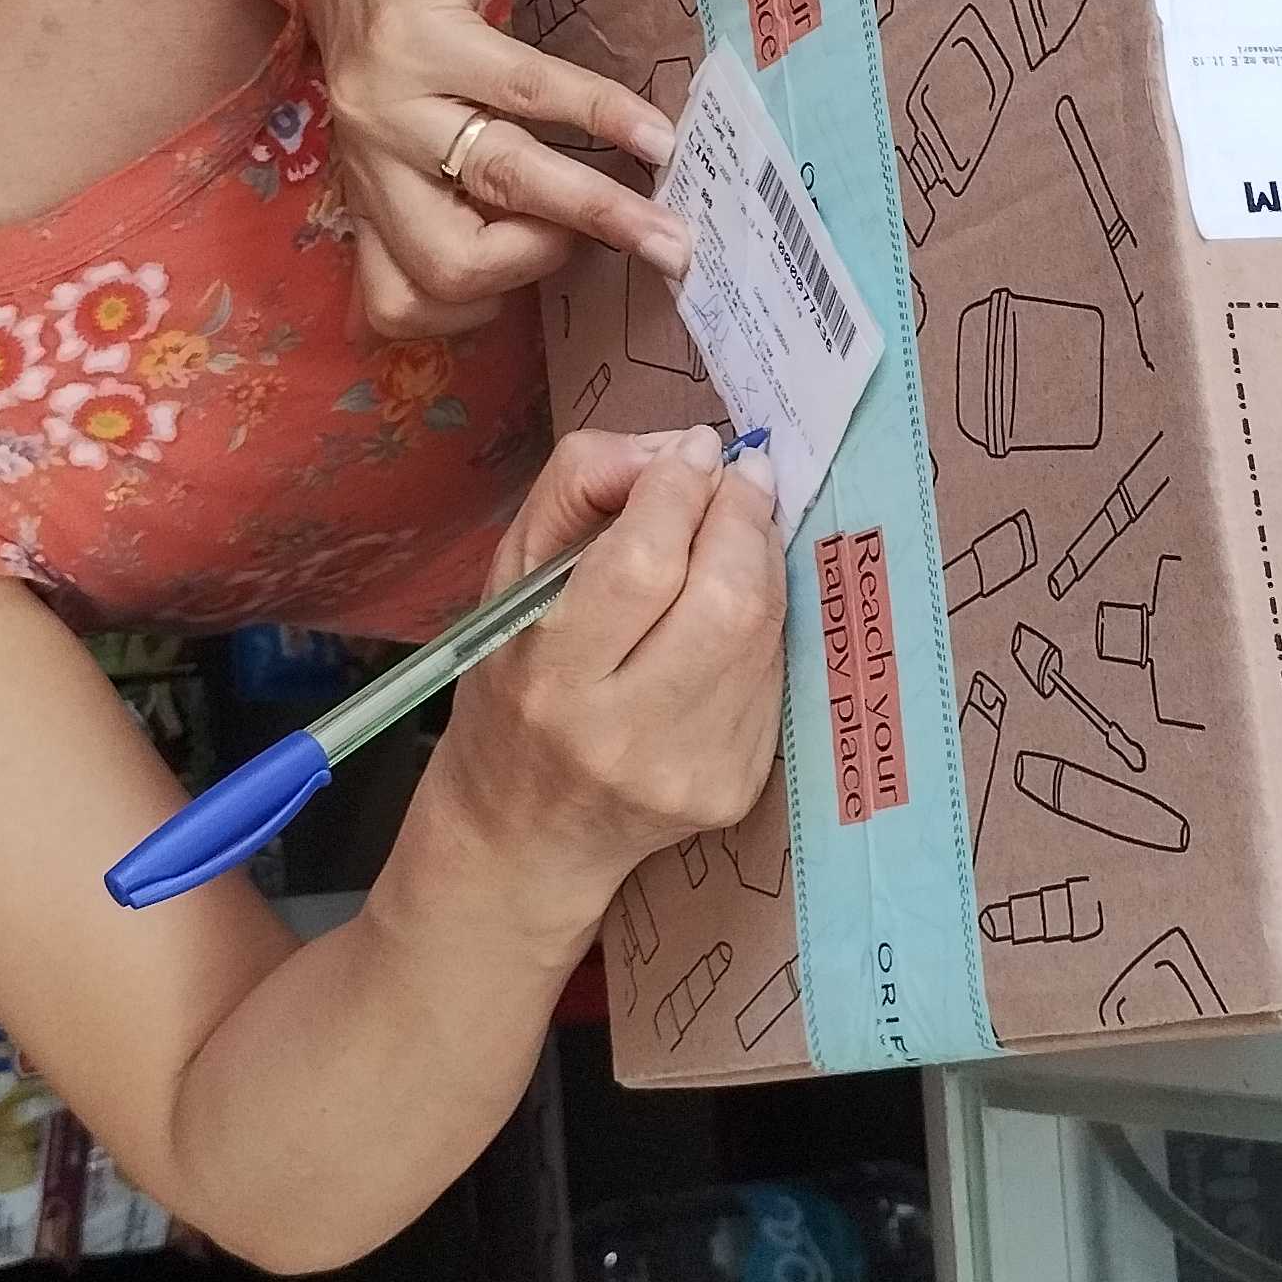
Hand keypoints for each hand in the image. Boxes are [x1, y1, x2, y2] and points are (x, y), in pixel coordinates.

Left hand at [302, 0, 687, 338]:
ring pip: (502, 182)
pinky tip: (655, 133)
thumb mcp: (410, 107)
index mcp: (364, 184)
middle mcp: (364, 153)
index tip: (539, 266)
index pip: (395, 304)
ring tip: (672, 231)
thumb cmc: (407, 1)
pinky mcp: (421, 34)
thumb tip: (569, 235)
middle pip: (445, 270)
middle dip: (542, 268)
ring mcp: (386, 96)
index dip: (477, 311)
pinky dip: (603, 117)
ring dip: (598, 212)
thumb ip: (455, 172)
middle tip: (603, 242)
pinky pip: (528, 93)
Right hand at [427, 427, 784, 945]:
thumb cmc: (512, 687)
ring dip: (763, 559)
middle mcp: (621, 735)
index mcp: (549, 679)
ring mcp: (689, 769)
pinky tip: (734, 604)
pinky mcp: (735, 787)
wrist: (526, 833)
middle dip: (742, 517)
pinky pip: (772, 673)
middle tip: (740, 476)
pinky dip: (763, 619)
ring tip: (741, 525)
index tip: (695, 448)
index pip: (640, 567)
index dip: (680, 492)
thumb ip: (575, 491)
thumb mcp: (509, 582)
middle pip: (723, 600)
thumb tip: (671, 450)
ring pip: (762, 630)